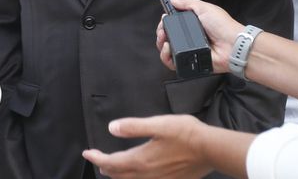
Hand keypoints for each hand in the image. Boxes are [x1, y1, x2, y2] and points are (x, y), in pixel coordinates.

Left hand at [83, 115, 211, 178]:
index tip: (87, 152)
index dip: (96, 158)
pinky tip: (137, 174)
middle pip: (118, 176)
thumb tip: (112, 128)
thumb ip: (133, 127)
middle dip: (105, 167)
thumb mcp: (158, 124)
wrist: (210, 150)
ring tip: (112, 168)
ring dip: (118, 175)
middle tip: (97, 159)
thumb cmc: (185, 134)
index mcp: (141, 160)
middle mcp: (147, 175)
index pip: (111, 163)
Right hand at [156, 0, 242, 73]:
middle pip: (167, 36)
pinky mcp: (189, 62)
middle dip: (161, 32)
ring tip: (164, 40)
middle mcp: (190, 38)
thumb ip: (188, 3)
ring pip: (167, 50)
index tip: (164, 20)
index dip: (166, 22)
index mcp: (193, 24)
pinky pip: (173, 63)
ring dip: (161, 44)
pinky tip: (168, 49)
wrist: (233, 45)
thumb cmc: (224, 27)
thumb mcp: (205, 8)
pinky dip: (167, 57)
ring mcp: (189, 50)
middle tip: (162, 31)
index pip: (173, 23)